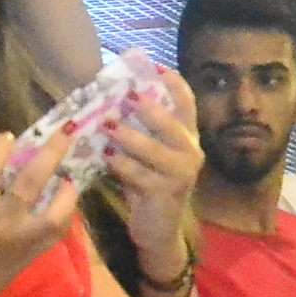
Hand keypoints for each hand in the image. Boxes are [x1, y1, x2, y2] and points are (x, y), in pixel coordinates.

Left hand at [103, 73, 202, 267]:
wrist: (158, 231)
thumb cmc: (148, 186)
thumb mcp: (146, 155)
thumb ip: (137, 131)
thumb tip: (108, 101)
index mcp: (187, 138)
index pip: (187, 104)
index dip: (174, 84)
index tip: (155, 66)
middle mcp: (190, 152)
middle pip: (172, 123)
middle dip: (148, 107)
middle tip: (125, 95)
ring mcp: (181, 174)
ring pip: (154, 149)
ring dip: (128, 136)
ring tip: (106, 125)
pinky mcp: (166, 193)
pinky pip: (140, 174)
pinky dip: (121, 164)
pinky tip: (105, 157)